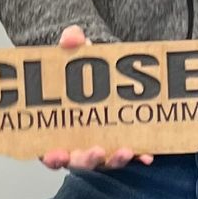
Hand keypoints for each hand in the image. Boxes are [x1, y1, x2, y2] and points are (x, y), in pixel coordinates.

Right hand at [39, 27, 153, 171]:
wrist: (100, 72)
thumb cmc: (79, 72)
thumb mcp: (73, 57)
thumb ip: (70, 46)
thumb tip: (72, 36)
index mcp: (57, 131)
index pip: (50, 153)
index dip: (53, 157)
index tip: (56, 154)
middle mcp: (77, 144)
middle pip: (79, 162)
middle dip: (87, 160)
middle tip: (96, 151)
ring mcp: (101, 146)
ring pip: (105, 161)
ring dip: (115, 160)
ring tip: (126, 151)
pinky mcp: (121, 144)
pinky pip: (130, 155)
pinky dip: (139, 156)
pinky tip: (148, 155)